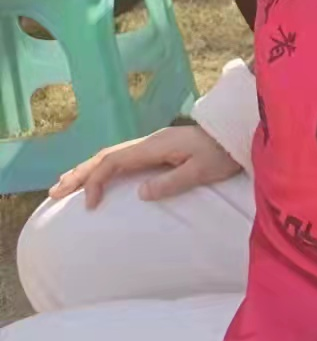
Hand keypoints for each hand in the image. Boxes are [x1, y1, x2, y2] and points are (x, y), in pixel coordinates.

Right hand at [49, 125, 241, 208]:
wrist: (239, 135)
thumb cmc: (223, 154)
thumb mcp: (202, 171)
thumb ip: (172, 182)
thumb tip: (140, 193)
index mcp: (155, 146)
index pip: (114, 161)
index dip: (96, 181)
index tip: (89, 205)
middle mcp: (150, 142)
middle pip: (105, 156)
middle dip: (78, 174)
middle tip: (53, 193)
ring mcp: (153, 144)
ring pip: (111, 155)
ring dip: (87, 170)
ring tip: (63, 185)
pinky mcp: (159, 149)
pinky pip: (122, 158)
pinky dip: (102, 168)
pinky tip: (97, 178)